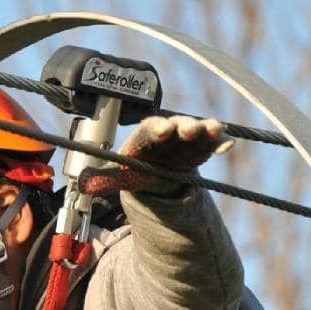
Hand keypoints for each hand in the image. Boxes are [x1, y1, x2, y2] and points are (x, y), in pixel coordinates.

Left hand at [78, 114, 232, 195]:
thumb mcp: (119, 174)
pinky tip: (228, 144)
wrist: (154, 169)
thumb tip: (82, 185)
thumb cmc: (136, 167)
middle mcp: (168, 131)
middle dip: (184, 125)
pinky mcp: (200, 146)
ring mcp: (186, 137)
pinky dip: (219, 142)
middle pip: (176, 125)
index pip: (150, 129)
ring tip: (217, 129)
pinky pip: (211, 143)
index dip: (156, 128)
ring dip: (207, 129)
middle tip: (191, 128)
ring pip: (198, 130)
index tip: (162, 129)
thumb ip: (103, 179)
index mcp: (146, 134)